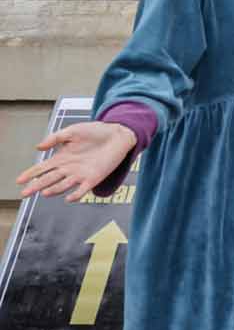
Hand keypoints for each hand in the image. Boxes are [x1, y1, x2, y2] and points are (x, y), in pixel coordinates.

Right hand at [16, 122, 137, 201]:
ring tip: (44, 192)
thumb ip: (55, 138)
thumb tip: (38, 147)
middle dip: (36, 186)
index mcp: (61, 158)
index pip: (42, 168)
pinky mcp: (94, 178)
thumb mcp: (72, 131)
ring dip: (54, 190)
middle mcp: (68, 168)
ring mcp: (80, 174)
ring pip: (63, 185)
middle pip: (48, 180)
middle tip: (24, 193)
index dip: (30, 174)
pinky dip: (76, 195)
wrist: (118, 135)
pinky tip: (69, 198)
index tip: (19, 180)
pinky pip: (83, 189)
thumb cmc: (95, 132)